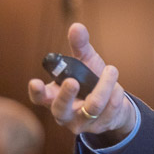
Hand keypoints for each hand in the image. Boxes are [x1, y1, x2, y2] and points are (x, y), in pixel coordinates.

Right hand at [28, 23, 135, 144]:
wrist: (115, 102)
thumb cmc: (92, 81)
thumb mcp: (86, 62)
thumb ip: (80, 46)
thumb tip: (76, 27)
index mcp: (54, 96)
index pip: (39, 98)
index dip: (36, 92)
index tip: (35, 82)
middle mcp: (64, 113)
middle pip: (60, 109)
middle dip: (66, 96)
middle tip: (73, 82)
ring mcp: (82, 122)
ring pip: (91, 107)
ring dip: (104, 86)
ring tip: (111, 70)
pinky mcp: (100, 126)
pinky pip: (110, 110)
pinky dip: (116, 94)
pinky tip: (117, 88)